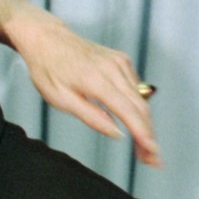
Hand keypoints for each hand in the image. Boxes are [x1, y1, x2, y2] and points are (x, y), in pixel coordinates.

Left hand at [0, 0, 159, 165]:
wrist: (46, 38)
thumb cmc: (47, 69)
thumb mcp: (60, 99)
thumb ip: (91, 117)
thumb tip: (117, 132)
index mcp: (97, 81)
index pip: (129, 113)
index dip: (144, 135)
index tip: (153, 153)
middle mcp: (114, 69)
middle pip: (141, 108)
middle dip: (148, 135)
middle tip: (150, 159)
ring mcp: (120, 63)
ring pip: (141, 99)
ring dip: (144, 123)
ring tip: (141, 147)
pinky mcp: (121, 60)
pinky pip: (135, 87)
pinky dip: (136, 105)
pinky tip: (129, 118)